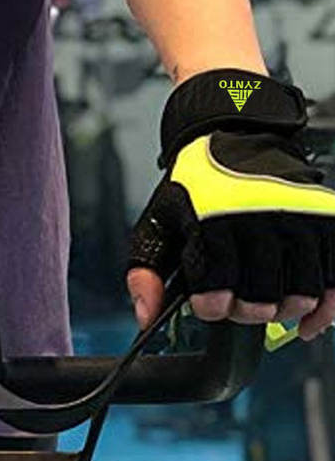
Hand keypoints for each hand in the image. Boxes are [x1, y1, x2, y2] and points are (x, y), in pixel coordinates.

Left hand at [127, 70, 334, 340]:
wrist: (232, 139)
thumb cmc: (194, 189)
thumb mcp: (157, 225)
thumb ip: (144, 274)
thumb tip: (145, 316)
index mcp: (212, 218)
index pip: (217, 288)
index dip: (212, 307)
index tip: (209, 306)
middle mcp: (258, 217)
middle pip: (261, 300)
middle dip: (244, 311)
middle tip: (235, 302)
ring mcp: (298, 218)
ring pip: (300, 296)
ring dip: (281, 310)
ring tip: (263, 301)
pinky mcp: (327, 220)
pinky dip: (326, 309)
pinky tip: (307, 322)